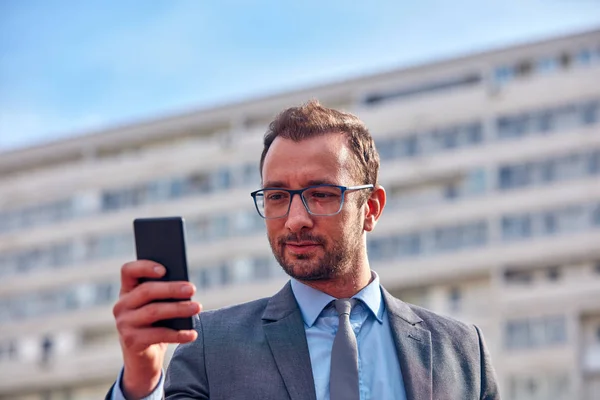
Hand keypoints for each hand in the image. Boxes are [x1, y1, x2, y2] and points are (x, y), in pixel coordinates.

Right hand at [113, 260, 201, 398]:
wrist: (143, 357)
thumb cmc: (155, 324)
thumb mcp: (157, 306)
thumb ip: (164, 294)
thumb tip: (185, 287)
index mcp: (127, 290)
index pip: (128, 271)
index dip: (144, 267)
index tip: (164, 269)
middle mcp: (121, 305)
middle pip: (146, 291)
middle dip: (171, 289)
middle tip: (192, 289)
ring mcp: (124, 324)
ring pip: (153, 312)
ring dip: (178, 308)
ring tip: (197, 307)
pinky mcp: (131, 341)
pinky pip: (158, 335)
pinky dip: (178, 334)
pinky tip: (192, 333)